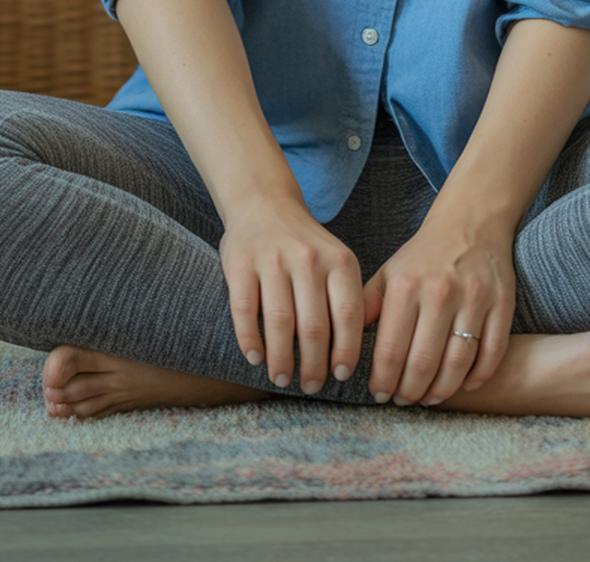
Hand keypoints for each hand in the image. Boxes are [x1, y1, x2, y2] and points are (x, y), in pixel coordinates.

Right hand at [219, 196, 364, 393]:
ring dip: (281, 359)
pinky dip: (250, 340)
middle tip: (310, 386)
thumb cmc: (305, 246)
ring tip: (282, 378)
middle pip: (314, 326)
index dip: (346, 351)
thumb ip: (344, 298)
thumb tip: (349, 357)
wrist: (264, 203)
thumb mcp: (335, 260)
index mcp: (338, 259)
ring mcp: (272, 258)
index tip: (341, 375)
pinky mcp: (240, 263)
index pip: (348, 315)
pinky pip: (245, 311)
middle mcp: (308, 257)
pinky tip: (256, 358)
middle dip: (313, 365)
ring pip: (279, 322)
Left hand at [362, 205, 515, 405]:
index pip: (390, 351)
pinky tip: (463, 384)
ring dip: (441, 391)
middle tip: (404, 401)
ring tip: (429, 398)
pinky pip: (491, 353)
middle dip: (410, 392)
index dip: (383, 382)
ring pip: (457, 364)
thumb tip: (342, 347)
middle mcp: (440, 292)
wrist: (470, 223)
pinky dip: (478, 378)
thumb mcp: (388, 274)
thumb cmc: (423, 256)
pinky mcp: (502, 303)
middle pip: (423, 363)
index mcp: (406, 286)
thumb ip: (366, 308)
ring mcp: (474, 299)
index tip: (380, 395)